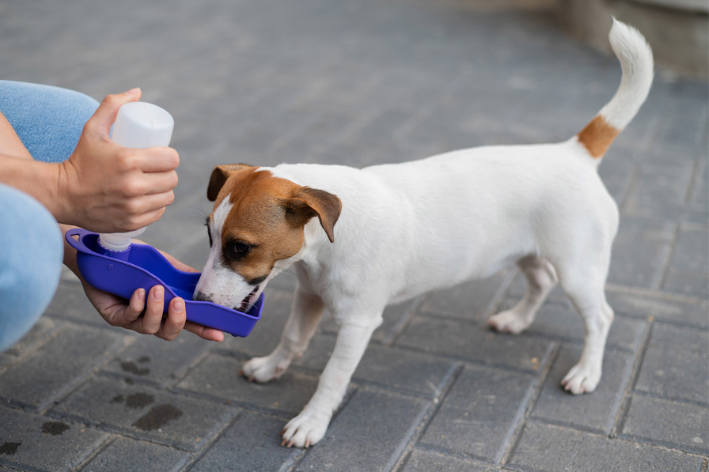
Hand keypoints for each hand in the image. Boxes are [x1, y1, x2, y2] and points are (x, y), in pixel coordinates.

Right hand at [56, 88, 178, 231]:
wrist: (62, 194)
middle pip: (171, 178)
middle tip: (158, 170)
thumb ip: (112, 106)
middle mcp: (133, 186)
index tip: (163, 156)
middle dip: (168, 172)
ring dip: (165, 190)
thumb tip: (137, 92)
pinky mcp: (131, 223)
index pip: (171, 159)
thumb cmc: (79, 160)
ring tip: (156, 184)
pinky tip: (152, 200)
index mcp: (128, 161)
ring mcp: (133, 207)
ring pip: (167, 197)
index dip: (170, 156)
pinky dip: (157, 207)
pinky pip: (158, 214)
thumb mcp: (92, 129)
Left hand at [81, 242, 223, 341]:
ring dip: (156, 309)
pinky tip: (138, 292)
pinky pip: (128, 318)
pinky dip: (137, 306)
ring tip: (156, 289)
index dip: (203, 330)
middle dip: (177, 320)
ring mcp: (132, 319)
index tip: (219, 334)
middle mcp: (151, 317)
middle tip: (177, 301)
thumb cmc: (135, 261)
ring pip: (150, 327)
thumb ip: (183, 274)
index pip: (188, 322)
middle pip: (169, 333)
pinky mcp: (114, 316)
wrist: (103, 253)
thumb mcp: (164, 265)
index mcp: (166, 308)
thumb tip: (206, 279)